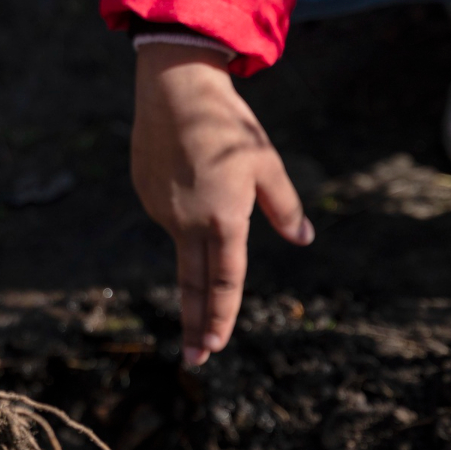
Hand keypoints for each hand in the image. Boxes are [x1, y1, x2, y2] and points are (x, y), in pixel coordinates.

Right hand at [132, 44, 313, 365]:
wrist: (175, 89)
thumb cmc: (229, 126)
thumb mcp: (267, 165)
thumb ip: (285, 208)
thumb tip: (304, 239)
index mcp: (223, 220)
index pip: (223, 283)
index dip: (221, 318)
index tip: (215, 347)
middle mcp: (188, 223)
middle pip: (193, 286)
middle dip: (194, 327)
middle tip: (194, 360)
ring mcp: (162, 211)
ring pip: (182, 243)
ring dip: (193, 250)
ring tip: (205, 190)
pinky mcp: (146, 194)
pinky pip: (169, 214)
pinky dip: (182, 212)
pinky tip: (187, 177)